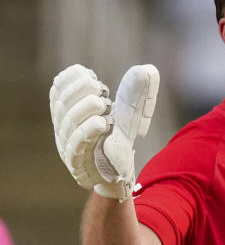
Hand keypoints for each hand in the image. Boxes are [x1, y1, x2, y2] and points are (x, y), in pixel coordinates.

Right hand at [50, 63, 158, 201]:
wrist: (117, 174)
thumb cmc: (117, 140)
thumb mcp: (128, 114)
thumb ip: (134, 93)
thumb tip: (146, 70)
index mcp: (68, 114)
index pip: (58, 93)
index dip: (68, 81)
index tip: (87, 73)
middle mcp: (63, 129)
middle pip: (62, 106)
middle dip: (78, 92)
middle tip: (98, 87)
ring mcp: (68, 147)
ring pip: (68, 124)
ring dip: (84, 110)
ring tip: (103, 103)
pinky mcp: (78, 164)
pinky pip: (76, 146)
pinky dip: (87, 132)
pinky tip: (101, 123)